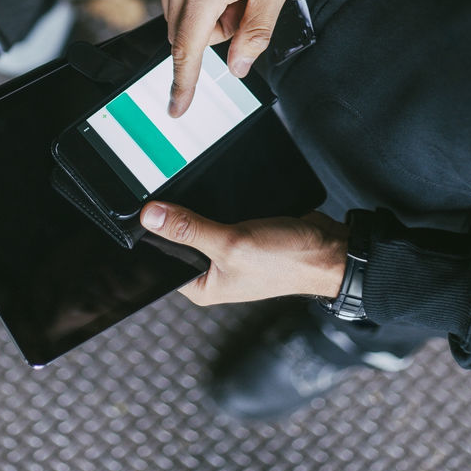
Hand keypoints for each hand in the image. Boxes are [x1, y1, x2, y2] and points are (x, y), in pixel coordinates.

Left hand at [140, 202, 347, 305]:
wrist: (328, 249)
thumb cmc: (286, 261)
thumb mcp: (232, 245)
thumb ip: (191, 230)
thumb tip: (151, 216)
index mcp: (202, 285)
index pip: (162, 260)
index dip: (151, 235)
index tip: (141, 209)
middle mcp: (213, 271)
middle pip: (179, 238)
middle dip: (174, 217)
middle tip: (163, 189)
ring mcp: (228, 251)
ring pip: (199, 222)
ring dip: (195, 205)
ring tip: (186, 184)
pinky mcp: (243, 232)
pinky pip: (218, 213)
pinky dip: (215, 200)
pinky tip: (213, 187)